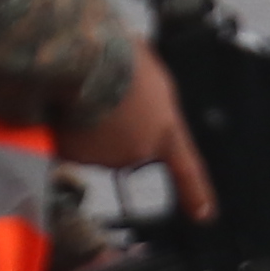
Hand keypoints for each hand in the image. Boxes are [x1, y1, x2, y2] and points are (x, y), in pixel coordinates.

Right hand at [61, 58, 215, 220]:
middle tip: (106, 92)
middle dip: (115, 126)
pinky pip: (68, 142)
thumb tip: (136, 98)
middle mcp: (139, 149)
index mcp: (166, 128)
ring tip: (86, 89)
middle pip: (127, 146)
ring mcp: (105, 156)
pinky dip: (64, 127)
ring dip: (88, 123)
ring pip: (94, 143)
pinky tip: (65, 103)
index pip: (187, 168)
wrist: (85, 59)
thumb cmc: (121, 56)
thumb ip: (150, 98)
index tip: (205, 214)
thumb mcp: (151, 73)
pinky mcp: (73, 156)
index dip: (196, 193)